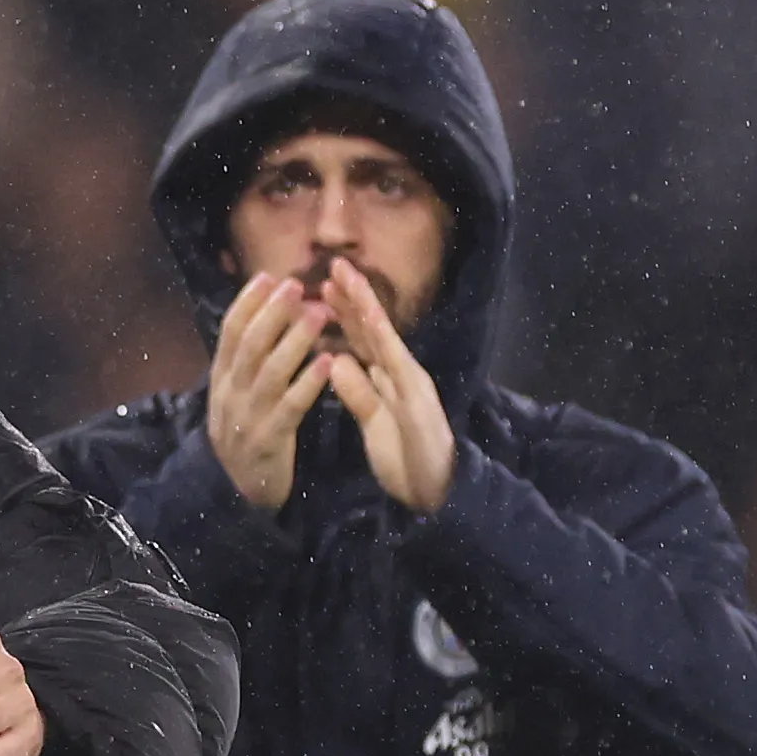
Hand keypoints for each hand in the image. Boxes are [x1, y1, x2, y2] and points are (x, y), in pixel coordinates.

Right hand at [207, 271, 333, 512]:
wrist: (240, 493)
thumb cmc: (248, 436)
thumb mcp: (237, 397)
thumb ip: (247, 364)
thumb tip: (265, 319)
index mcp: (222, 380)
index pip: (230, 334)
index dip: (248, 304)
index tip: (268, 277)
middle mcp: (230, 394)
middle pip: (250, 346)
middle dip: (272, 313)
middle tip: (296, 286)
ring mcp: (248, 418)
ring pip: (270, 372)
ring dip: (295, 340)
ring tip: (320, 314)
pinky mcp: (269, 441)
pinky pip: (291, 407)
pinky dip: (309, 383)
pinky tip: (329, 363)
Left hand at [320, 258, 455, 513]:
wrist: (435, 491)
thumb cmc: (404, 458)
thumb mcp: (372, 421)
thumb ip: (357, 392)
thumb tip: (337, 361)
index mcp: (388, 379)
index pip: (361, 340)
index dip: (343, 313)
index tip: (321, 286)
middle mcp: (401, 373)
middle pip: (371, 329)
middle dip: (352, 296)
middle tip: (331, 264)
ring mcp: (410, 381)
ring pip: (383, 336)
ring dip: (364, 304)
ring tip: (345, 276)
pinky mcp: (416, 397)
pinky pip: (396, 363)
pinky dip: (382, 337)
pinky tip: (368, 316)